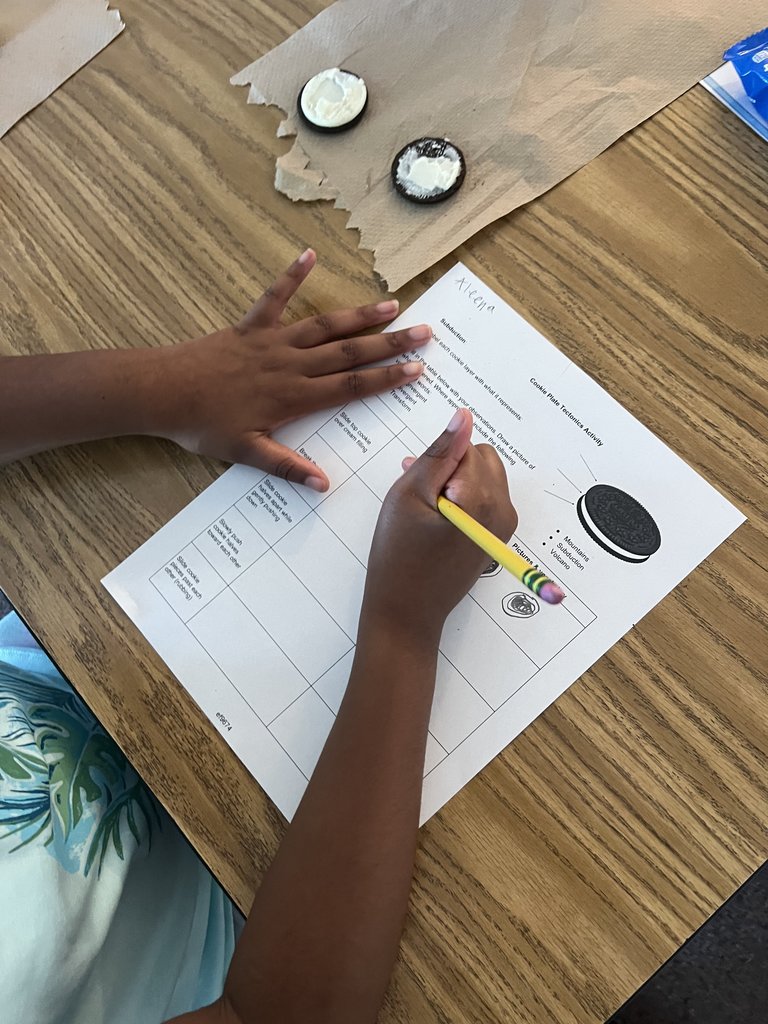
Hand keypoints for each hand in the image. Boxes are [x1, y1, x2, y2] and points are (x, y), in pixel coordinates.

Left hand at [160, 249, 428, 489]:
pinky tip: (310, 255)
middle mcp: (290, 364)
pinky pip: (274, 297)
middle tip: (424, 333)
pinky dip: (292, 275)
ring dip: (359, 315)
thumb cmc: (204, 426)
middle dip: (389, 343)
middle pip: (349, 353)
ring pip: (324, 326)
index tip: (416, 370)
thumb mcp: (246, 454)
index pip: (350, 387)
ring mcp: (272, 341)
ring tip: (392, 304)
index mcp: (293, 397)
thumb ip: (286, 467)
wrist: (163, 392)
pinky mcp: (250, 327)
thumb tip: (323, 485)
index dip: (385, 379)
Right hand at [363, 408, 517, 640]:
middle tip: (422, 497)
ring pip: (484, 476)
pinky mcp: (498, 537)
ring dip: (456, 483)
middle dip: (452, 468)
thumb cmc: (399, 557)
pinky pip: (486, 499)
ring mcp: (504, 526)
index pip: (467, 446)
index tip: (420, 486)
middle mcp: (503, 510)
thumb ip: (439, 453)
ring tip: (428, 512)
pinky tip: (437, 523)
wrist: (406, 611)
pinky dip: (462, 500)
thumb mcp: (408, 495)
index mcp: (482, 498)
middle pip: (482, 458)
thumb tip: (464, 417)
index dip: (438, 461)